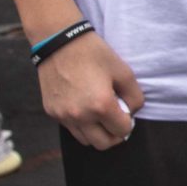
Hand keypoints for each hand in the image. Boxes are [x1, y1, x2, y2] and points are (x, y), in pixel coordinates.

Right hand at [37, 32, 142, 151]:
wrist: (58, 42)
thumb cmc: (93, 53)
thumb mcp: (124, 71)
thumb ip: (135, 97)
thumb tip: (132, 112)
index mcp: (100, 106)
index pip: (122, 131)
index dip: (129, 123)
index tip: (126, 111)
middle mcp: (80, 116)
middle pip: (103, 144)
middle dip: (114, 135)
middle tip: (116, 119)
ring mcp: (63, 116)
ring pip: (86, 141)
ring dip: (97, 133)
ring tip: (101, 115)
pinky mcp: (52, 112)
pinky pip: (71, 129)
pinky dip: (81, 125)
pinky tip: (85, 108)